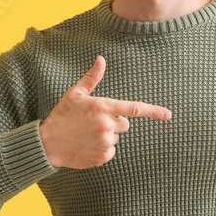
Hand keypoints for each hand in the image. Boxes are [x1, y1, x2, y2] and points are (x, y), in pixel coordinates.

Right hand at [38, 55, 170, 168]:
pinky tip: (88, 144)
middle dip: (114, 121)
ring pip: (117, 136)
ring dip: (107, 135)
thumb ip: (93, 77)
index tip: (168, 115)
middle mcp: (106, 124)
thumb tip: (101, 59)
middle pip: (125, 123)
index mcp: (103, 107)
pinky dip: (103, 148)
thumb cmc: (63, 115)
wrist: (48, 143)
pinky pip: (112, 150)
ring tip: (88, 133)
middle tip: (94, 122)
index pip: (134, 108)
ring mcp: (105, 142)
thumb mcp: (76, 93)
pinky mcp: (103, 156)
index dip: (153, 111)